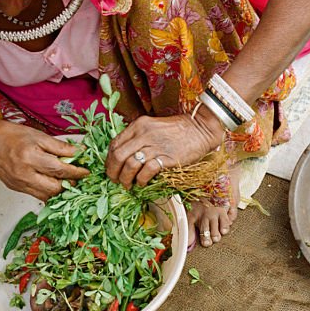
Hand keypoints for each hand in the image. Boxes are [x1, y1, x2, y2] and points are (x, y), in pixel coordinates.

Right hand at [0, 117, 87, 200]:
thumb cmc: (11, 135)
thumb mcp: (38, 135)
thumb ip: (59, 147)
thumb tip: (79, 153)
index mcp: (29, 157)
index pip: (60, 170)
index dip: (77, 172)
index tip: (87, 171)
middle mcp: (23, 174)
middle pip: (55, 188)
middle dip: (71, 184)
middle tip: (80, 178)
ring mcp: (18, 184)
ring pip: (47, 196)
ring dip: (61, 191)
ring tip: (70, 182)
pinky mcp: (15, 188)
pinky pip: (37, 196)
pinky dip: (49, 192)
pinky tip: (56, 185)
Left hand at [105, 107, 223, 188]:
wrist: (200, 129)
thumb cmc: (178, 130)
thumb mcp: (153, 127)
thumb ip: (138, 138)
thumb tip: (125, 156)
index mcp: (138, 125)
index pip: (114, 144)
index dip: (109, 160)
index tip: (111, 169)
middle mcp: (143, 134)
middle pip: (118, 156)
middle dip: (113, 172)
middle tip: (115, 181)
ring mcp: (155, 146)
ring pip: (130, 165)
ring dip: (125, 179)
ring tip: (128, 185)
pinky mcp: (166, 157)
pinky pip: (146, 171)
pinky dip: (141, 180)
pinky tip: (142, 183)